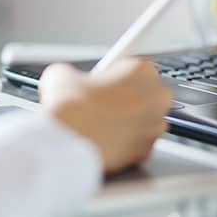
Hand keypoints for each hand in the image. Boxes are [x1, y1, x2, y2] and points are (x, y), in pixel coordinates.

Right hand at [40, 59, 172, 173]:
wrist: (66, 146)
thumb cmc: (70, 111)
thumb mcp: (60, 74)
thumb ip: (73, 73)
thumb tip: (68, 80)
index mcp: (142, 71)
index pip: (133, 65)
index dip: (113, 73)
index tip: (104, 79)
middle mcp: (156, 98)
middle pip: (144, 92)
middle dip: (124, 96)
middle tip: (98, 101)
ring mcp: (154, 127)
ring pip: (143, 119)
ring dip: (125, 119)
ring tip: (97, 122)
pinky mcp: (146, 151)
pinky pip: (137, 142)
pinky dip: (123, 141)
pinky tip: (102, 138)